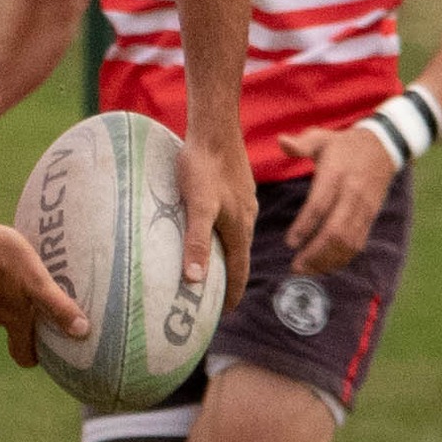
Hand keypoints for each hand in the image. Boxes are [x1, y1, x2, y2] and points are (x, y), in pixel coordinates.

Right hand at [0, 219, 88, 367]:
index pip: (23, 355)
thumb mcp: (36, 278)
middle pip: (10, 325)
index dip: (34, 354)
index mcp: (12, 319)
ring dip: (0, 294)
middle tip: (30, 289)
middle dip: (21, 312)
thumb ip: (57, 305)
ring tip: (8, 270)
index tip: (43, 345)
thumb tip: (82, 332)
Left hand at [178, 130, 255, 310]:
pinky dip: (221, 234)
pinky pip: (230, 220)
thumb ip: (195, 241)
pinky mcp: (236, 188)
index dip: (231, 294)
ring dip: (224, 256)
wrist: (214, 128)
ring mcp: (243, 202)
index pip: (239, 272)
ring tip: (209, 268)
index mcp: (239, 228)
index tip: (223, 314)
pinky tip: (209, 230)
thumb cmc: (202, 166)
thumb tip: (194, 280)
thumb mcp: (196, 205)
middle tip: (211, 298)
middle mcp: (246, 218)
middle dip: (227, 279)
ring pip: (234, 238)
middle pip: (238, 257)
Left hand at [278, 125, 395, 274]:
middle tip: (295, 266)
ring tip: (306, 269)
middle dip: (315, 252)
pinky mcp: (371, 217)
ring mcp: (364, 208)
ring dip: (327, 260)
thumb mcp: (322, 138)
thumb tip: (280, 141)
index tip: (289, 243)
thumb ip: (300, 143)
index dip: (305, 226)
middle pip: (335, 230)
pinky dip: (341, 258)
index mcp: (336, 175)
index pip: (320, 205)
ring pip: (348, 241)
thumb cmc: (343, 145)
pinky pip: (358, 243)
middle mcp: (352, 194)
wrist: (383, 147)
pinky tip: (324, 265)